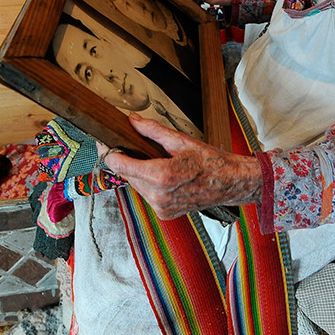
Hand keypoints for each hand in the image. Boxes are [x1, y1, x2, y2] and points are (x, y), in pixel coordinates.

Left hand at [105, 113, 260, 220]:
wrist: (231, 183)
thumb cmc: (212, 162)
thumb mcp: (181, 140)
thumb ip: (152, 131)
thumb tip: (132, 121)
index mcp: (162, 176)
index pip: (121, 165)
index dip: (109, 152)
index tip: (103, 143)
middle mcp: (159, 196)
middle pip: (127, 175)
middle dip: (125, 160)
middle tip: (126, 145)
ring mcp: (161, 207)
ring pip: (136, 186)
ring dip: (138, 173)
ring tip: (150, 159)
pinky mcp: (165, 213)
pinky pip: (147, 196)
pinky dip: (149, 184)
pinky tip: (161, 175)